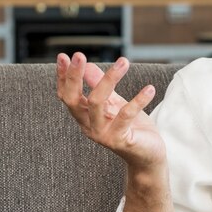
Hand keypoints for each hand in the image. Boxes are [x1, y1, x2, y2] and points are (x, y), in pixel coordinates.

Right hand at [56, 52, 164, 171]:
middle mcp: (89, 126)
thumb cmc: (131, 127)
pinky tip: (150, 88)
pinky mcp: (122, 140)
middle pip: (74, 100)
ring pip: (98, 103)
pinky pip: (126, 116)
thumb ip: (101, 87)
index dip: (63, 77)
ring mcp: (104, 135)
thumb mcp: (115, 103)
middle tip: (79, 56)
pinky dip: (138, 100)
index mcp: (85, 117)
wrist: (149, 155)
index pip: (67, 96)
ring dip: (109, 79)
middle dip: (74, 77)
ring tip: (124, 61)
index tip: (62, 56)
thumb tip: (88, 66)